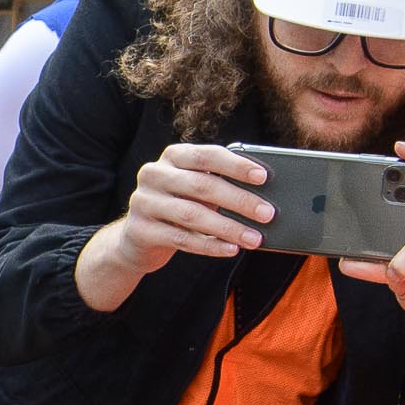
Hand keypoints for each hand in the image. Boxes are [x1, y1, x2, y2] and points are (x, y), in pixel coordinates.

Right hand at [77, 144, 275, 310]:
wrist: (137, 238)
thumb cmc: (178, 208)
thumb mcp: (194, 190)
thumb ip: (219, 185)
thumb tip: (263, 197)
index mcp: (172, 156)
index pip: (206, 155)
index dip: (235, 165)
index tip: (263, 177)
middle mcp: (154, 174)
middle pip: (202, 185)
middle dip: (239, 200)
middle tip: (267, 213)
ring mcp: (144, 202)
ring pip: (192, 215)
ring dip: (228, 227)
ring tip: (254, 238)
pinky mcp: (141, 231)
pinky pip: (181, 239)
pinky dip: (210, 245)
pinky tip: (231, 249)